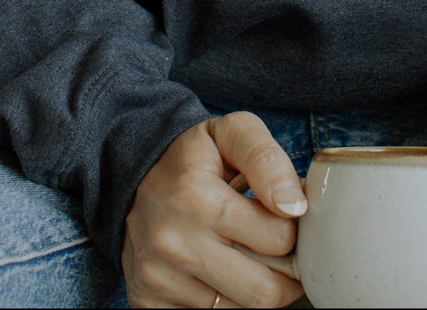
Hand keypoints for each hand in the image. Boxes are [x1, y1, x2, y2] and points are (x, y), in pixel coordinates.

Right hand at [123, 110, 307, 308]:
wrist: (132, 174)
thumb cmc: (193, 156)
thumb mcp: (232, 133)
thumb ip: (268, 160)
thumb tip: (294, 206)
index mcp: (197, 198)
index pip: (279, 240)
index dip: (290, 230)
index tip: (281, 219)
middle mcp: (173, 244)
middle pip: (264, 293)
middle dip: (282, 274)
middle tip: (276, 252)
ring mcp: (157, 279)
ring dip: (252, 290)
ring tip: (243, 258)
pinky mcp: (147, 302)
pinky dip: (223, 303)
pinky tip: (217, 275)